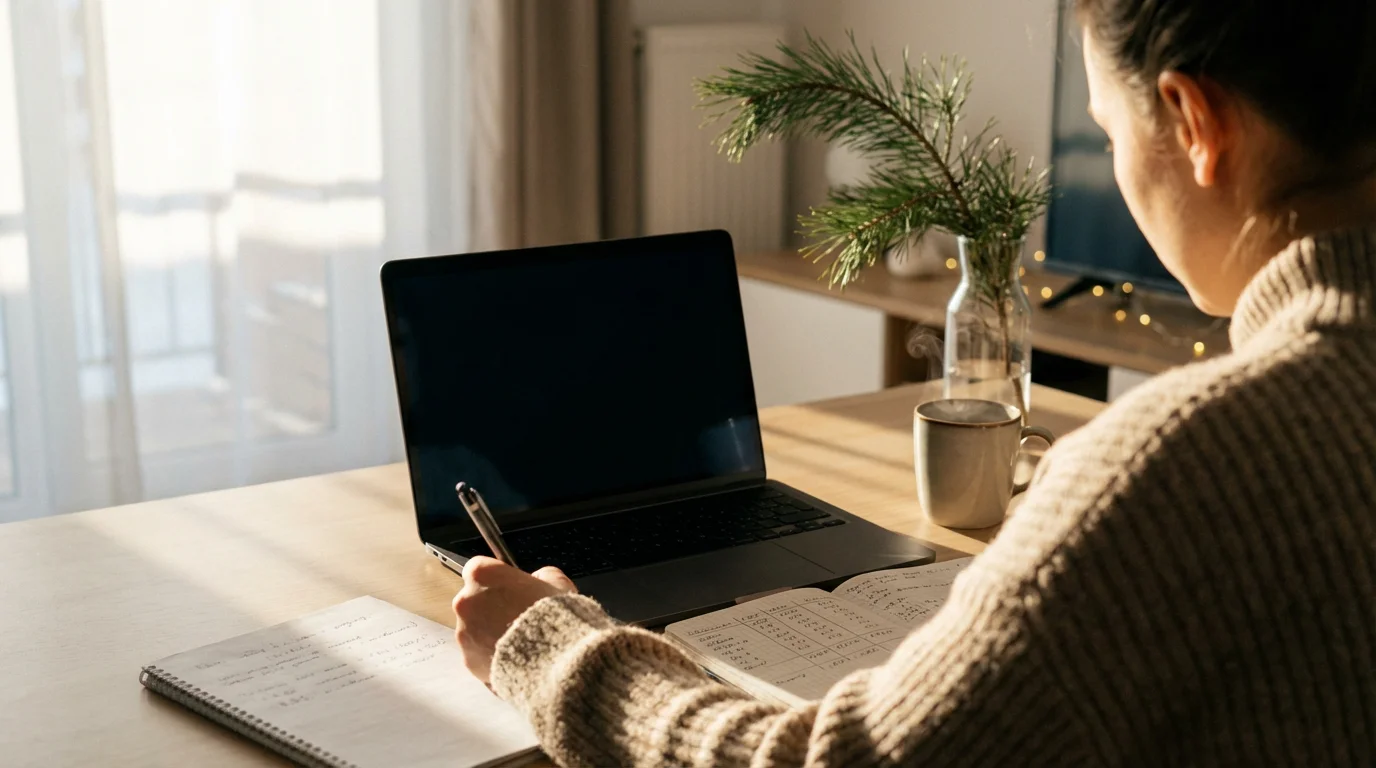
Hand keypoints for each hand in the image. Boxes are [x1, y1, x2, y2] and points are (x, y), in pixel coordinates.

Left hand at [453, 557, 576, 683]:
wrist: (555, 659)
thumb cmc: (554, 617)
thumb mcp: (557, 583)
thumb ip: (542, 576)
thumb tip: (538, 580)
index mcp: (482, 574)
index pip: (477, 569)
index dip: (495, 579)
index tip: (509, 588)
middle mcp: (465, 601)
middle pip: (472, 601)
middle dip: (490, 608)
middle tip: (517, 618)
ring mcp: (464, 633)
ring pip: (474, 630)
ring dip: (490, 634)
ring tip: (519, 643)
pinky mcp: (469, 660)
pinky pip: (479, 656)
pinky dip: (492, 658)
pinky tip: (514, 659)